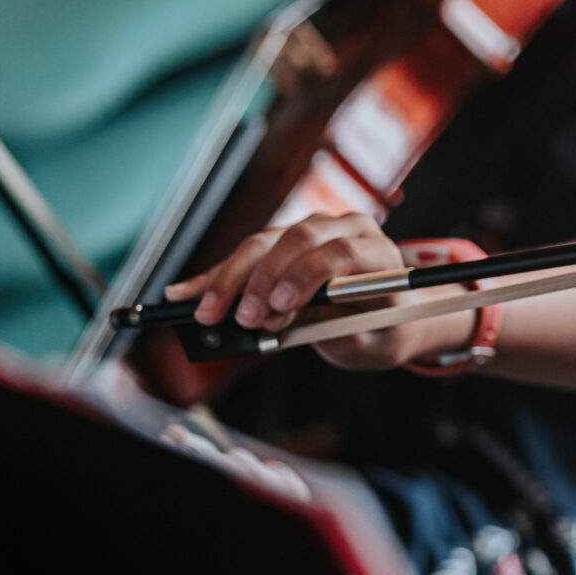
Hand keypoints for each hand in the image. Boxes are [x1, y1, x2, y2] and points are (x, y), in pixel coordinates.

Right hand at [161, 215, 474, 370]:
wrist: (388, 315)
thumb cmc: (382, 330)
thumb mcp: (375, 345)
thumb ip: (343, 336)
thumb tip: (290, 329)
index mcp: (379, 253)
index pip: (341, 252)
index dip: (307, 275)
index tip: (280, 305)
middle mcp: (347, 229)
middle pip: (297, 240)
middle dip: (262, 279)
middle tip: (240, 318)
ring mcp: (316, 229)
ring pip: (264, 243)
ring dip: (232, 278)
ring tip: (206, 312)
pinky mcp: (288, 240)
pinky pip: (248, 254)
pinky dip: (218, 275)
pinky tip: (187, 292)